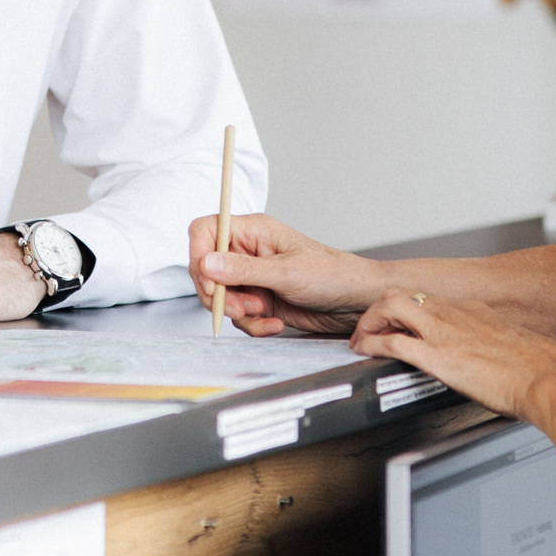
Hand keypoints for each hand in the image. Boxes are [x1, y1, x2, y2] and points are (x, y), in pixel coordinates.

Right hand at [189, 212, 384, 336]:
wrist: (355, 302)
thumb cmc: (332, 275)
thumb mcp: (285, 272)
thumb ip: (243, 270)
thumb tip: (206, 263)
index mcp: (253, 231)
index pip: (206, 231)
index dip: (200, 256)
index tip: (212, 283)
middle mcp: (248, 252)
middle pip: (207, 270)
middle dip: (220, 295)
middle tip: (240, 308)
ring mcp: (253, 277)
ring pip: (221, 297)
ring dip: (238, 312)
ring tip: (263, 312)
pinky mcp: (260, 300)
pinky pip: (239, 315)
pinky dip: (252, 324)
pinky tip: (273, 323)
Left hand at [350, 290, 555, 422]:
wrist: (549, 379)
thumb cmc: (541, 371)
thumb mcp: (516, 347)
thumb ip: (498, 347)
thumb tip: (498, 363)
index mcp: (475, 311)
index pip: (430, 301)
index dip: (408, 313)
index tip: (399, 326)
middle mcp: (457, 314)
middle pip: (404, 294)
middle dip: (379, 310)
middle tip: (371, 330)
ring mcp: (446, 332)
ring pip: (391, 305)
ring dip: (369, 322)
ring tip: (362, 340)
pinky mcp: (438, 355)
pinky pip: (392, 342)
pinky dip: (371, 343)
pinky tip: (365, 353)